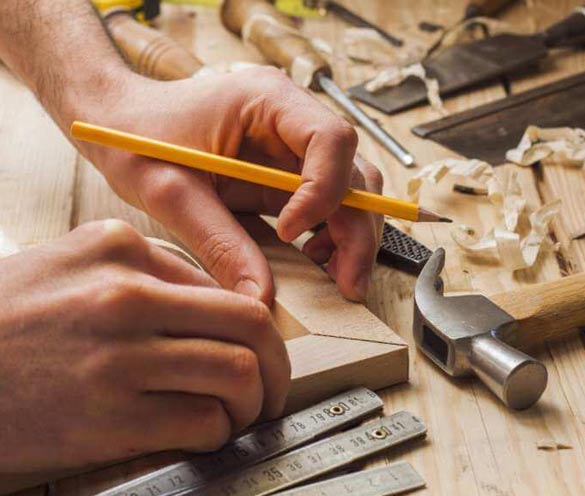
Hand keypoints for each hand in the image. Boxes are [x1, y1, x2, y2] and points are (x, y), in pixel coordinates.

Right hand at [0, 220, 289, 472]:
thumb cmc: (3, 325)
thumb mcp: (66, 267)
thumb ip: (142, 274)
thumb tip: (214, 305)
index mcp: (119, 250)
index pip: (226, 286)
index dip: (257, 329)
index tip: (258, 352)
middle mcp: (124, 296)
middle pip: (250, 326)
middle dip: (275, 365)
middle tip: (271, 389)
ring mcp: (119, 357)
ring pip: (239, 375)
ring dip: (252, 404)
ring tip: (239, 415)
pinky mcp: (109, 417)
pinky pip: (204, 422)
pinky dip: (218, 432)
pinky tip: (203, 433)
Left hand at [76, 68, 383, 303]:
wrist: (118, 121)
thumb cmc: (135, 138)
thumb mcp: (169, 192)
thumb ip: (218, 243)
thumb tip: (258, 298)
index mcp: (267, 100)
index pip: (331, 139)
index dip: (325, 190)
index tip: (290, 232)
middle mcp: (294, 118)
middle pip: (355, 171)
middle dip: (358, 229)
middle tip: (349, 283)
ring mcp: (296, 145)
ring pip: (354, 190)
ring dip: (353, 236)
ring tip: (338, 279)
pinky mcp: (290, 172)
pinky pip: (330, 204)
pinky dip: (334, 235)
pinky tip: (315, 260)